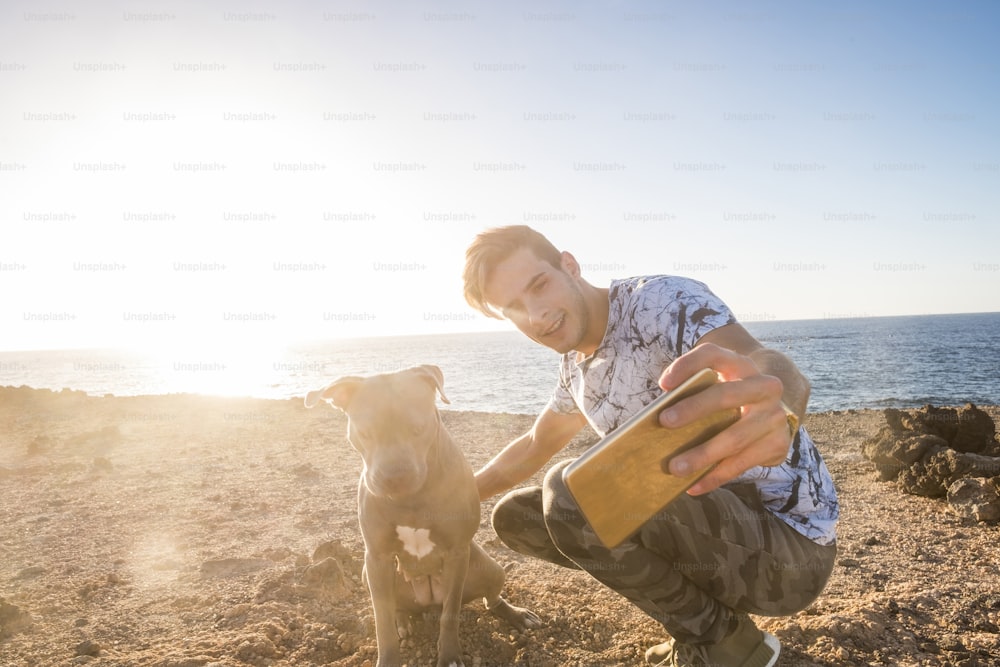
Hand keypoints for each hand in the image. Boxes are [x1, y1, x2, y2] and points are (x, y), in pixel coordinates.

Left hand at [657, 342, 794, 494]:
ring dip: (702, 455)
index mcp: (741, 365)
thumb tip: (658, 415)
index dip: (687, 365)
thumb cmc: (728, 398)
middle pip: (725, 394)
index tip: (663, 384)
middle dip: (693, 408)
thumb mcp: (715, 384)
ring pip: (734, 437)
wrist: (772, 413)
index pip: (713, 355)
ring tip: (674, 468)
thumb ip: (691, 390)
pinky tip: (693, 486)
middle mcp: (763, 386)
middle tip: (664, 422)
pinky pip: (741, 464)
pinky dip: (715, 477)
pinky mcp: (778, 443)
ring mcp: (774, 415)